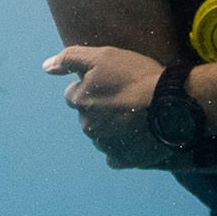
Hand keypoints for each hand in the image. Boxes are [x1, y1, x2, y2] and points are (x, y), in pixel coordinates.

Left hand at [46, 44, 168, 168]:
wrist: (170, 104)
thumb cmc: (137, 76)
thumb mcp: (102, 56)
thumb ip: (70, 58)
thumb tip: (46, 67)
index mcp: (80, 101)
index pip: (74, 94)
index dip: (91, 86)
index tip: (110, 83)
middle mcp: (87, 125)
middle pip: (88, 115)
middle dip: (101, 108)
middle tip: (125, 98)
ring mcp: (105, 144)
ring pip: (101, 135)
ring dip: (112, 127)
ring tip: (135, 116)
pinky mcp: (123, 160)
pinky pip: (115, 155)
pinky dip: (123, 146)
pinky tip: (137, 135)